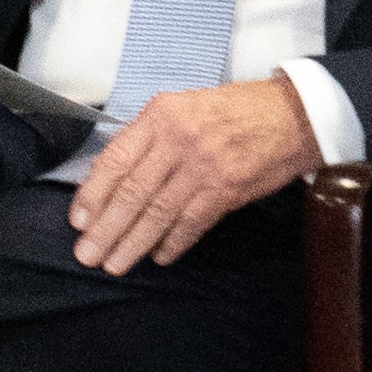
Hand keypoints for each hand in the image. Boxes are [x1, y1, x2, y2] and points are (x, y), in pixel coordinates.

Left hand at [67, 77, 321, 273]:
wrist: (293, 116)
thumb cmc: (234, 111)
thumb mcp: (183, 108)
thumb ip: (149, 138)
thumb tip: (111, 176)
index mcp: (160, 116)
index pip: (116, 160)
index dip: (93, 194)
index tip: (78, 220)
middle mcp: (178, 140)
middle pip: (133, 192)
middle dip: (106, 229)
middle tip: (88, 255)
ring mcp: (204, 166)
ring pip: (159, 212)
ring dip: (134, 243)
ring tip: (116, 264)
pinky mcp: (228, 189)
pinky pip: (193, 222)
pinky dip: (174, 243)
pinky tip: (159, 257)